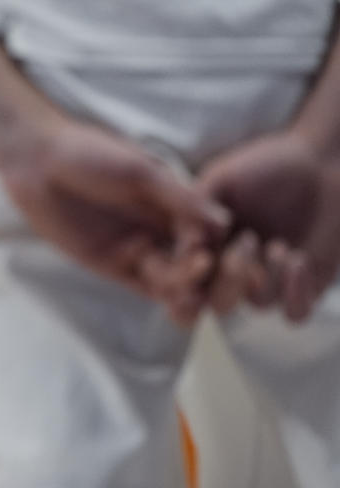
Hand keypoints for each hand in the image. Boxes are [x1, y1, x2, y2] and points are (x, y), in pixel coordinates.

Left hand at [0, 118, 228, 321]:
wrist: (39, 162)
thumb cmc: (91, 154)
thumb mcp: (140, 172)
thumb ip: (179, 198)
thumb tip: (223, 222)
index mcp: (173, 201)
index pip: (207, 229)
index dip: (219, 242)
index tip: (230, 251)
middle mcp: (159, 228)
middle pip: (195, 258)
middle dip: (206, 271)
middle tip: (208, 274)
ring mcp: (137, 248)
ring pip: (173, 277)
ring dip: (186, 287)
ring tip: (193, 294)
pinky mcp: (112, 265)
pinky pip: (144, 286)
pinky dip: (162, 295)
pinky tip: (175, 301)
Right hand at [197, 131, 339, 321]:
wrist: (318, 160)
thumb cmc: (264, 165)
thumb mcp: (221, 180)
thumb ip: (196, 211)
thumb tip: (184, 248)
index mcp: (206, 252)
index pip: (185, 285)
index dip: (186, 285)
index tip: (201, 262)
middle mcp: (234, 272)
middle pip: (218, 304)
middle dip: (230, 281)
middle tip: (245, 243)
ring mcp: (271, 280)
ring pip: (258, 305)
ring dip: (266, 278)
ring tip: (277, 245)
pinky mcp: (306, 284)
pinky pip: (295, 313)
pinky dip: (295, 294)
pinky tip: (297, 259)